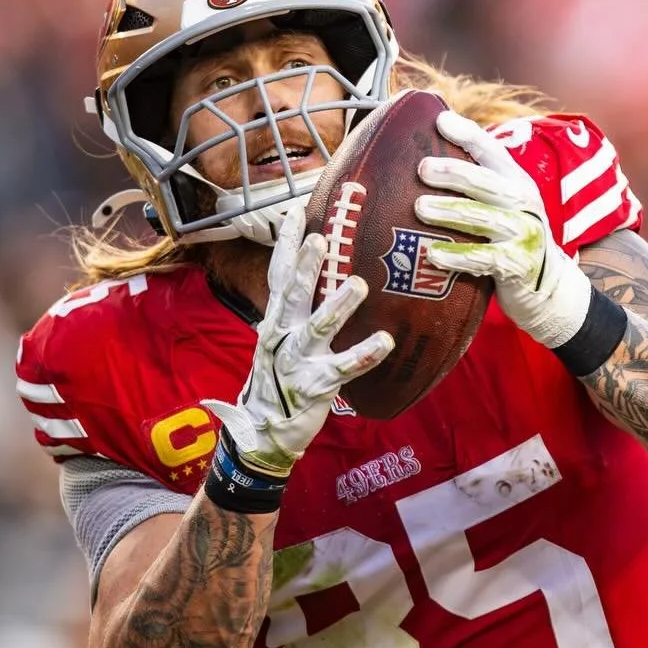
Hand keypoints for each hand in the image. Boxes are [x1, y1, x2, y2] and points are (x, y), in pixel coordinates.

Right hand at [203, 208, 393, 474]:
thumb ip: (294, 312)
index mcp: (275, 322)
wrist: (262, 434)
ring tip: (357, 284)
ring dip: (337, 306)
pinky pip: (343, 369)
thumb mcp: (279, 341)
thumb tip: (311, 280)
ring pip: (317, 328)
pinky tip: (385, 341)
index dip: (288, 245)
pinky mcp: (316, 387)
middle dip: (307, 265)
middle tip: (322, 238)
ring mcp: (297, 362)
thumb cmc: (277, 382)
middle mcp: (282, 337)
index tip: (296, 213)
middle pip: (293, 294)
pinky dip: (364, 354)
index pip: (279, 275)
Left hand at [415, 111, 592, 347]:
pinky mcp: (516, 265)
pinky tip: (433, 254)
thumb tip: (428, 158)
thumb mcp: (507, 205)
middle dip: (454, 172)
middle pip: (486, 182)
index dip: (467, 133)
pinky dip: (456, 256)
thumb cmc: (513, 239)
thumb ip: (479, 184)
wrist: (548, 287)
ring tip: (420, 209)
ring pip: (482, 218)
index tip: (439, 120)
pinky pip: (482, 258)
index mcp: (516, 182)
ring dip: (449, 212)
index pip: (492, 151)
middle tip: (422, 169)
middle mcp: (523, 204)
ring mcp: (522, 234)